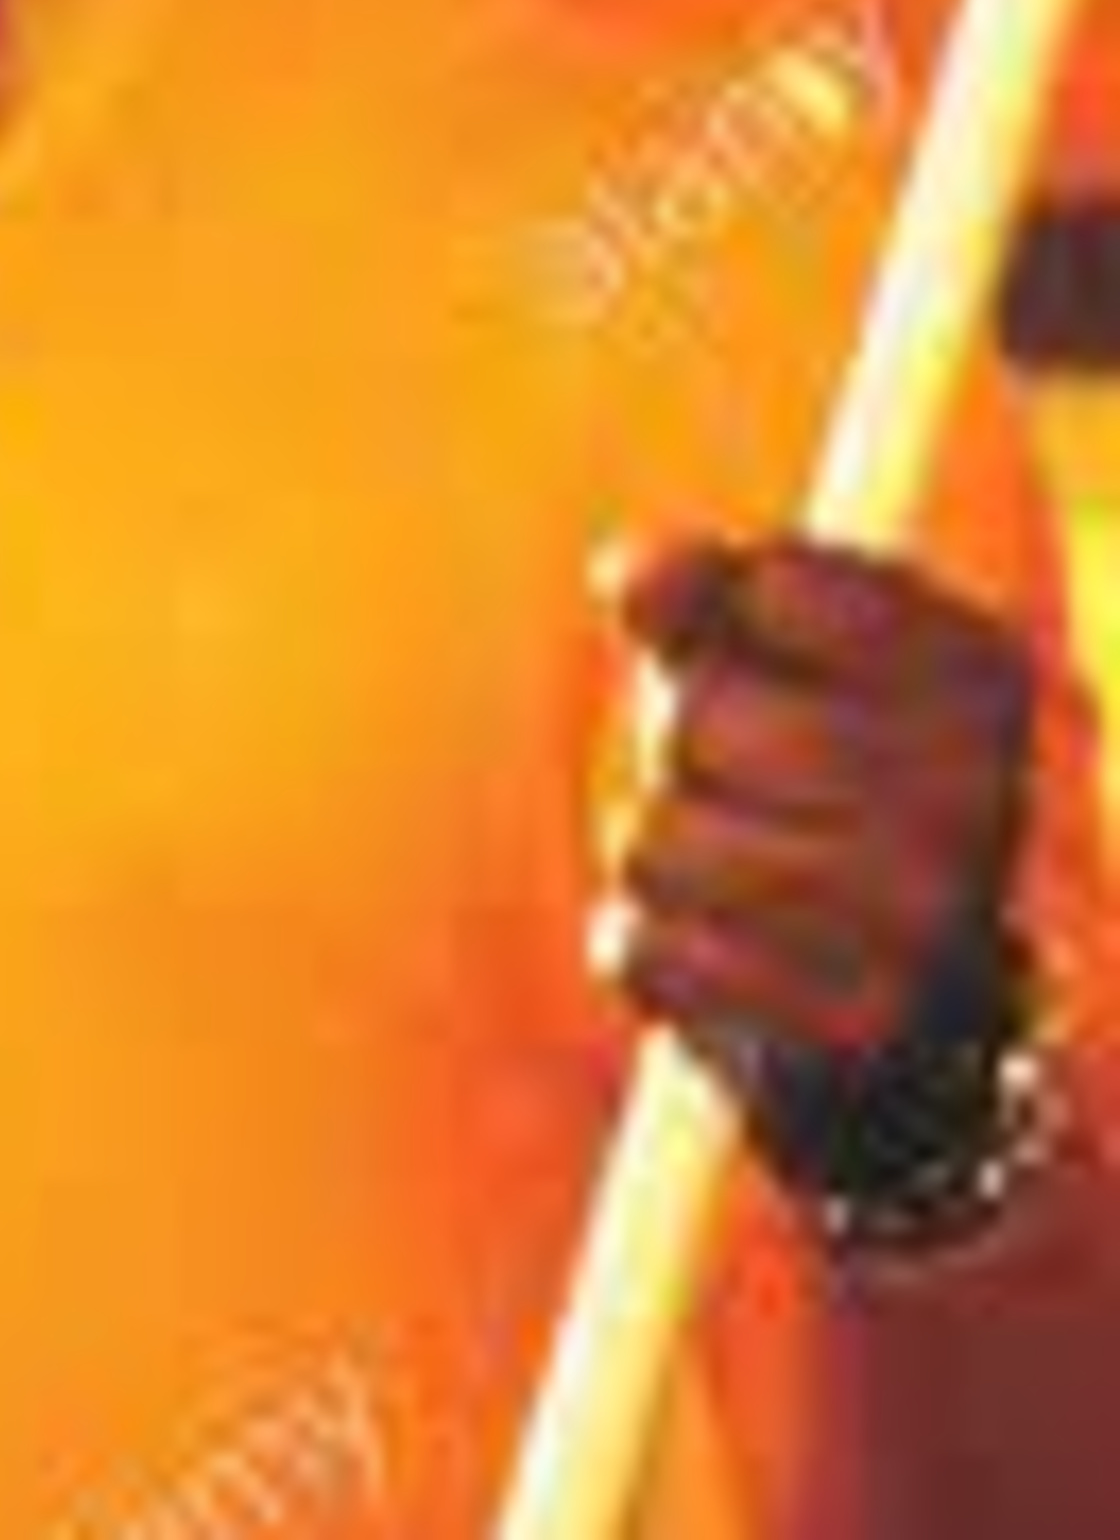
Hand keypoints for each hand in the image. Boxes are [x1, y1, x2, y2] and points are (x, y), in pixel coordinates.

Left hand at [592, 530, 1038, 1088]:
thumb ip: (691, 586)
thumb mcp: (750, 645)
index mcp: (975, 670)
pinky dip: (645, 943)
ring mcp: (924, 924)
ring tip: (734, 860)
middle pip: (694, 725)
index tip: (758, 643)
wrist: (878, 984)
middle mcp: (980, 797)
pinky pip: (641, 952)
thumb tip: (628, 577)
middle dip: (679, 742)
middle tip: (740, 771)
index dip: (724, 617)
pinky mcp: (844, 1030)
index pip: (770, 589)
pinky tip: (720, 948)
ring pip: (651, 845)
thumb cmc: (797, 764)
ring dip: (658, 846)